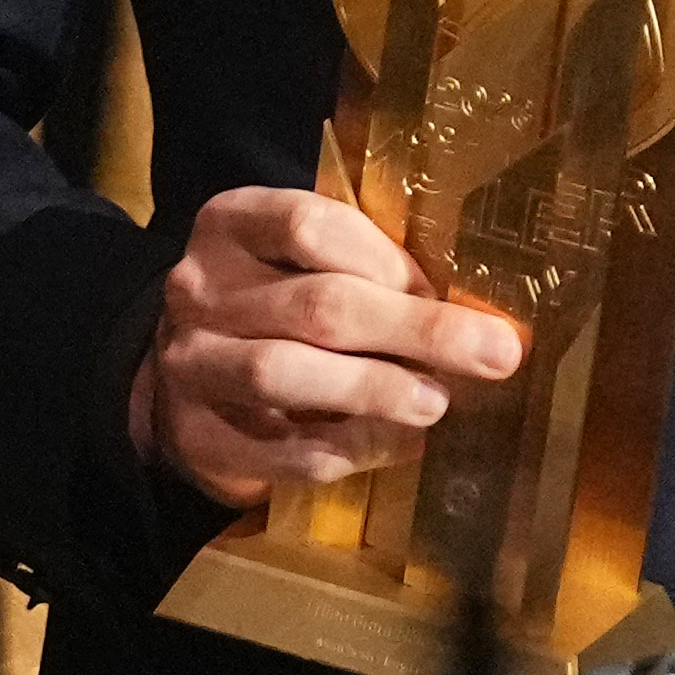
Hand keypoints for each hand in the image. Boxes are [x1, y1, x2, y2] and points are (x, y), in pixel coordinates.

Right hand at [127, 185, 524, 507]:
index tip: (442, 286)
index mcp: (231, 225)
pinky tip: (396, 445)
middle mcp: (199, 289)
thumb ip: (365, 269)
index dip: (386, 258)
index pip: (309, 226)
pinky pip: (277, 449)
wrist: (181, 383)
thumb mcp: (301, 265)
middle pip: (317, 305)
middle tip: (493, 353)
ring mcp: (190, 364)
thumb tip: (472, 310)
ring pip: (285, 372)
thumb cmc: (272, 306)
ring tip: (436, 402)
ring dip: (375, 389)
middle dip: (416, 330)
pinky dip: (344, 449)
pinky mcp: (196, 438)